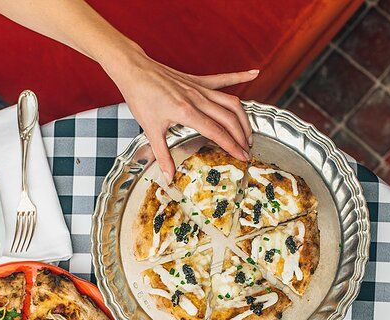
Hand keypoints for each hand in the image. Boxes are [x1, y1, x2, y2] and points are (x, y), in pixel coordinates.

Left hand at [112, 46, 257, 182]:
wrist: (134, 70)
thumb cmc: (141, 98)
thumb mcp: (150, 130)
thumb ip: (162, 156)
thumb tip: (168, 178)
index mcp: (187, 112)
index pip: (217, 132)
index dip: (232, 146)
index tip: (243, 157)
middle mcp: (197, 99)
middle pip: (229, 119)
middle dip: (242, 136)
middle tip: (248, 150)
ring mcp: (199, 88)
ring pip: (230, 102)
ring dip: (243, 117)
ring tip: (249, 132)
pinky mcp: (198, 80)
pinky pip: (222, 79)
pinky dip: (240, 75)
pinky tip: (254, 73)